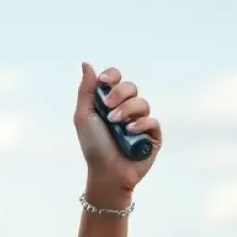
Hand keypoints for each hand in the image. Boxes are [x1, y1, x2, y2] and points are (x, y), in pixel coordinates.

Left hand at [74, 64, 161, 205]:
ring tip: (117, 124)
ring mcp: (141, 122)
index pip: (115, 79)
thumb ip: (86, 90)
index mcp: (109, 103)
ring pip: (142, 103)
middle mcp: (126, 110)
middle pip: (130, 87)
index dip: (111, 76)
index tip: (104, 82)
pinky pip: (152, 121)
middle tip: (109, 108)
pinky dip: (140, 125)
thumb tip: (86, 63)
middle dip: (119, 94)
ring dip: (127, 111)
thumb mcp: (84, 117)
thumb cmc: (93, 146)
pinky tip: (130, 132)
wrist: (106, 173)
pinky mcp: (153, 136)